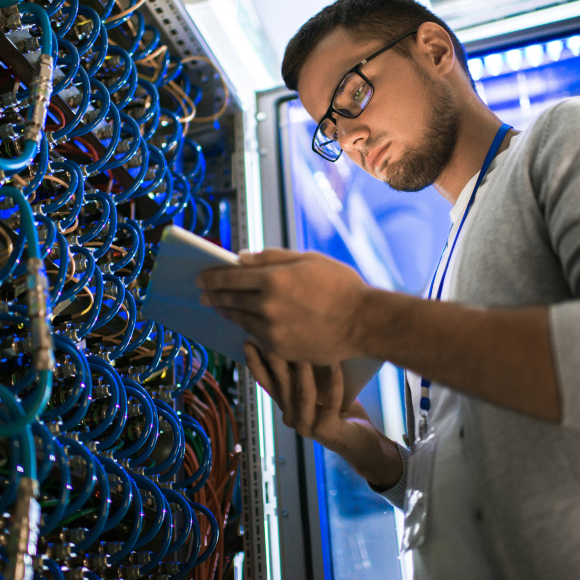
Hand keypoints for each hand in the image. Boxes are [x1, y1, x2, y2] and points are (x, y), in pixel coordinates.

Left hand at [197, 248, 368, 363]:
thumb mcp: (308, 260)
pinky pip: (256, 337)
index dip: (211, 276)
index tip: (200, 277)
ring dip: (226, 312)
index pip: (229, 277)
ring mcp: (273, 330)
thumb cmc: (340, 285)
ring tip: (220, 307)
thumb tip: (240, 258)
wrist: (364, 322)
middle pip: (230, 299)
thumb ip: (271, 258)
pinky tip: (243, 323)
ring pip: (240, 320)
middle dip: (213, 295)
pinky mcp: (281, 349)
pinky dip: (246, 328)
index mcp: (273, 278)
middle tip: (202, 294)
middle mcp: (267, 306)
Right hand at [244, 342, 402, 488]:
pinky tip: (336, 366)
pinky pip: (331, 403)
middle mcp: (291, 418)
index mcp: (286, 406)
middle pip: (282, 385)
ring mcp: (306, 427)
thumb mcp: (319, 388)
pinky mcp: (326, 431)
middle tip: (274, 337)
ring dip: (305, 369)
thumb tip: (299, 340)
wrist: (362, 442)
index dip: (256, 364)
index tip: (249, 342)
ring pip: (303, 393)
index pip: (266, 383)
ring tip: (307, 346)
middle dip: (277, 359)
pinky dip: (335, 383)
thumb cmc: (342, 410)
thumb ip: (306, 373)